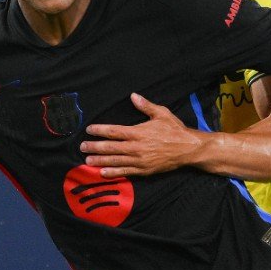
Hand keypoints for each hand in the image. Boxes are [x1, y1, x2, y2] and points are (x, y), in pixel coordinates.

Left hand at [78, 93, 201, 176]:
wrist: (188, 149)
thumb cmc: (175, 130)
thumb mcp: (162, 114)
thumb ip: (146, 106)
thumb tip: (133, 96)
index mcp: (139, 132)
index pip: (114, 131)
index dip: (100, 130)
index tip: (89, 130)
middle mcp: (137, 147)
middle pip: (111, 147)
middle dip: (95, 147)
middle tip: (82, 147)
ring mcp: (139, 160)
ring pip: (115, 160)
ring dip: (100, 161)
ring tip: (87, 161)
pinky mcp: (144, 170)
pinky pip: (126, 172)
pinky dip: (113, 172)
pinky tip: (103, 173)